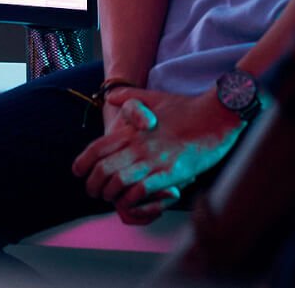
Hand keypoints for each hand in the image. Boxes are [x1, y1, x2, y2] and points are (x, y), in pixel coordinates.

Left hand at [72, 87, 246, 224]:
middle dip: (93, 185)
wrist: (216, 114)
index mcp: (131, 130)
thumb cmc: (186, 107)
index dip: (82, 163)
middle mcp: (138, 146)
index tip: (79, 173)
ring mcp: (154, 160)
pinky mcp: (171, 173)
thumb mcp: (153, 97)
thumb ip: (129, 97)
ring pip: (118, 183)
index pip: (96, 149)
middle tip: (95, 192)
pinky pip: (142, 191)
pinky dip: (132, 199)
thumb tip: (110, 95)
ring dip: (111, 194)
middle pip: (102, 170)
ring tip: (112, 198)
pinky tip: (132, 200)